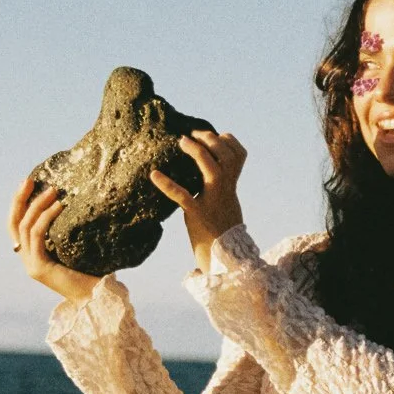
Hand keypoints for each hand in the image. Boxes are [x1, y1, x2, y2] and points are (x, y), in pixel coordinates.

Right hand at [6, 175, 98, 302]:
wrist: (95, 298)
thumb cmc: (92, 274)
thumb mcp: (75, 247)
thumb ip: (66, 231)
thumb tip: (74, 202)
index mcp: (33, 255)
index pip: (17, 226)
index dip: (19, 204)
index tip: (29, 184)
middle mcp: (27, 260)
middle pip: (14, 224)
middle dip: (20, 199)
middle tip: (29, 180)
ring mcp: (30, 264)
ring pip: (26, 227)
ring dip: (38, 205)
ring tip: (54, 191)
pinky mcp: (38, 268)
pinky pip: (37, 236)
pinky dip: (46, 218)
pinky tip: (59, 207)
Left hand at [150, 130, 245, 274]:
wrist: (223, 259)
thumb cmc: (221, 231)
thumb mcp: (226, 205)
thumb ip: (219, 188)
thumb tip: (207, 173)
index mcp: (231, 187)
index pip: (239, 156)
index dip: (228, 141)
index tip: (213, 134)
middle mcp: (225, 190)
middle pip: (226, 157)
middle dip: (211, 140)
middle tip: (193, 135)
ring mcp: (212, 201)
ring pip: (212, 169)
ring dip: (198, 152)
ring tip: (182, 141)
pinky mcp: (196, 214)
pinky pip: (182, 196)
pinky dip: (167, 184)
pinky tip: (154, 175)